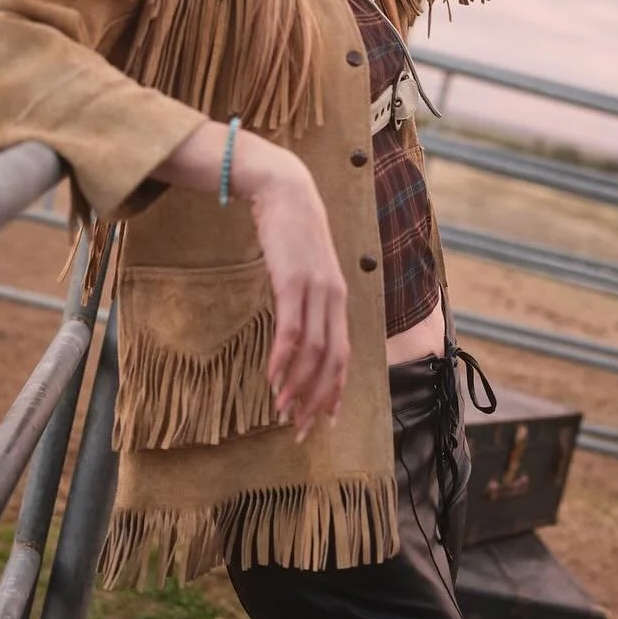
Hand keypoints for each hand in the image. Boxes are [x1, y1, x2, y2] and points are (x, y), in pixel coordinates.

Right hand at [237, 142, 350, 441]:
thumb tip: (298, 331)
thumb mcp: (307, 269)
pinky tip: (273, 378)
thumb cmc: (292, 231)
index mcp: (340, 297)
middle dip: (318, 399)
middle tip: (302, 427)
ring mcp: (316, 289)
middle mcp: (334, 297)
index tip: (325, 419)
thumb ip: (308, 299)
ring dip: (298, 385)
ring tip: (283, 410)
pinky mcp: (292, 281)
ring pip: (313, 351)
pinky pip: (291, 329)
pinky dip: (283, 358)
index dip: (336, 390)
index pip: (344, 354)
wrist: (284, 190)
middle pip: (332, 360)